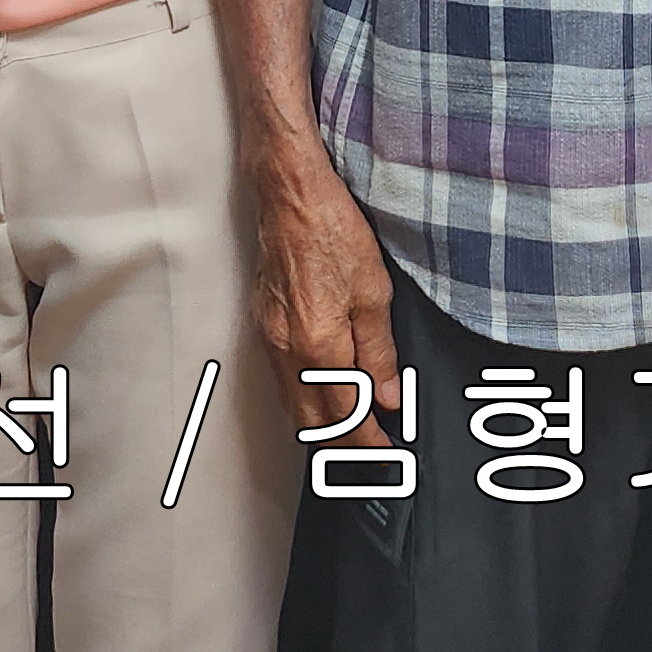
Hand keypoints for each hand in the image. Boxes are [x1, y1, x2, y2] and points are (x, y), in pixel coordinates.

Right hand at [254, 145, 400, 443]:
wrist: (290, 194)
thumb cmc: (331, 229)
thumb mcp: (374, 291)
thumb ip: (380, 351)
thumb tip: (388, 396)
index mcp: (319, 345)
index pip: (345, 415)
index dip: (368, 442)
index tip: (387, 456)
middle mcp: (287, 349)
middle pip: (313, 421)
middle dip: (343, 444)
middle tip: (373, 454)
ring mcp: (269, 338)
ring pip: (294, 404)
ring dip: (322, 425)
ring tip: (353, 431)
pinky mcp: (263, 325)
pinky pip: (282, 380)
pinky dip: (304, 399)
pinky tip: (322, 395)